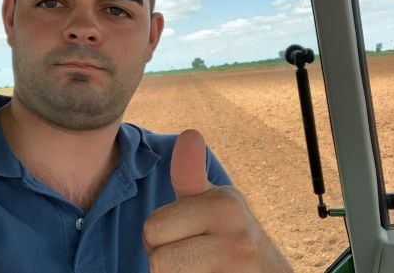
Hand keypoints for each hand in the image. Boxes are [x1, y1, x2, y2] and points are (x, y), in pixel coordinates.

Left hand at [143, 129, 292, 272]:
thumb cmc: (231, 236)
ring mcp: (240, 269)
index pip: (154, 229)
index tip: (185, 233)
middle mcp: (238, 237)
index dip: (158, 235)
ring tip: (202, 269)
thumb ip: (190, 174)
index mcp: (225, 205)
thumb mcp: (214, 203)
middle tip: (192, 256)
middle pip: (158, 260)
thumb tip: (190, 133)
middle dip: (166, 260)